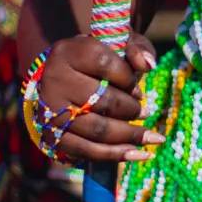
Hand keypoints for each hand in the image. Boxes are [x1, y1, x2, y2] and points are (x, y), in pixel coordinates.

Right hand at [36, 33, 159, 162]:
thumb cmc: (95, 63)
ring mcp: (50, 111)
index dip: (128, 78)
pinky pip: (87, 151)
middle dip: (131, 110)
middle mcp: (55, 80)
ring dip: (130, 135)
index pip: (104, 64)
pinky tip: (140, 155)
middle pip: (102, 101)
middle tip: (145, 112)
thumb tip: (148, 65)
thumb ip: (136, 48)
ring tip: (151, 137)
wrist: (60, 81)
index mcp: (69, 53)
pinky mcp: (52, 136)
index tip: (139, 89)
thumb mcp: (116, 46)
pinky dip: (116, 155)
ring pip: (97, 129)